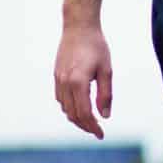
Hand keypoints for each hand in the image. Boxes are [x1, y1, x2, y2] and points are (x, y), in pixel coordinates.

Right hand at [54, 22, 113, 139]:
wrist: (78, 27)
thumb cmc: (96, 47)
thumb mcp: (106, 71)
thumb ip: (105, 94)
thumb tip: (105, 115)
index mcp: (78, 83)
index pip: (84, 113)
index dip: (93, 127)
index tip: (101, 135)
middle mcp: (64, 83)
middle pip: (73, 114)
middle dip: (85, 126)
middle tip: (97, 131)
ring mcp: (58, 80)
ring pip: (65, 108)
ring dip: (76, 118)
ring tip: (90, 122)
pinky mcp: (56, 76)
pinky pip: (60, 99)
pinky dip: (69, 108)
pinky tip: (79, 108)